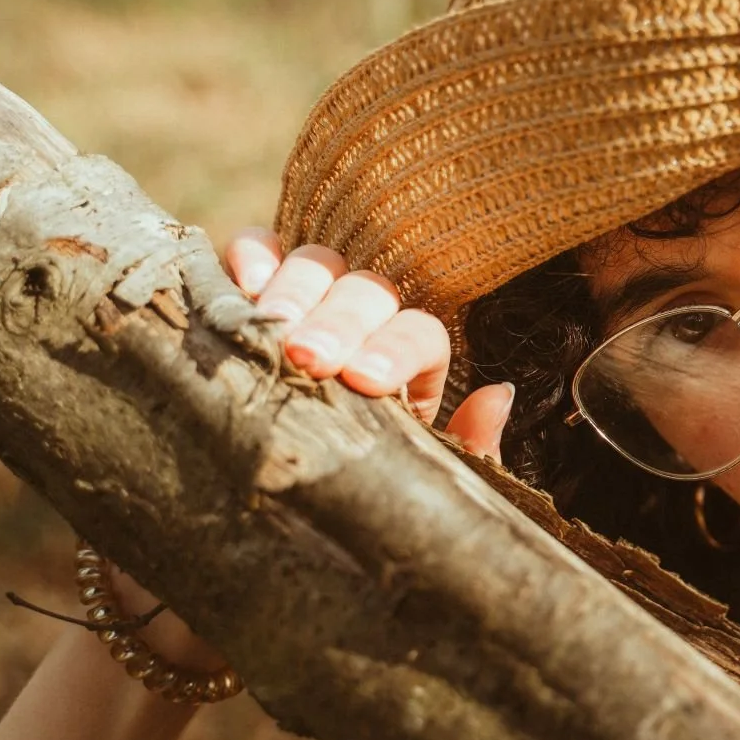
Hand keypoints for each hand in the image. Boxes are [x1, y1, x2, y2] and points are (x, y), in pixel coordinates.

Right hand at [220, 228, 514, 456]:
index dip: (396, 349)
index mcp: (412, 359)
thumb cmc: (365, 477)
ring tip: (269, 327)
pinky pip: (258, 249)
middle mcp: (368, 316)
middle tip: (308, 358)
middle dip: (339, 323)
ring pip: (317, 264)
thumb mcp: (421, 472)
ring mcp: (315, 293)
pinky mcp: (260, 283)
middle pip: (366, 293)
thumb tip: (496, 395)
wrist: (298, 490)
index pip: (420, 333)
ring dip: (294, 291)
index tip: (365, 380)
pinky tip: (243, 282)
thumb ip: (467, 444)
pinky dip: (250, 253)